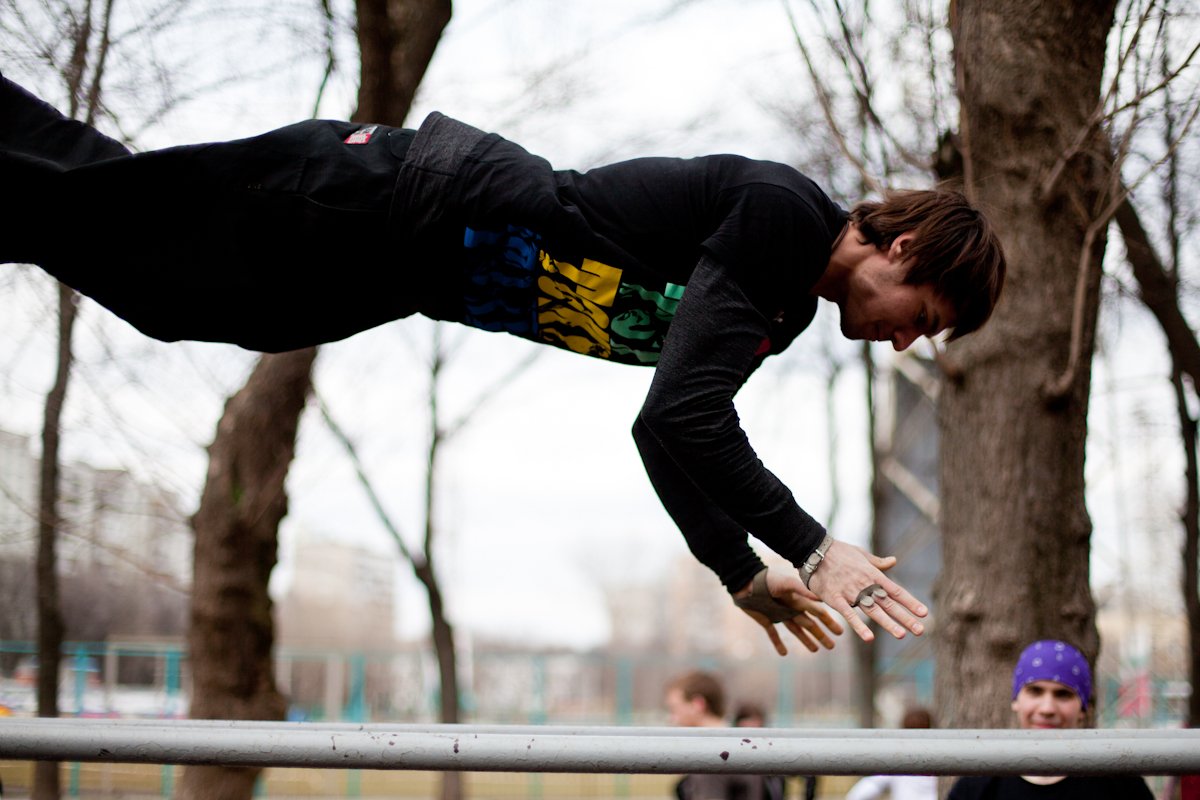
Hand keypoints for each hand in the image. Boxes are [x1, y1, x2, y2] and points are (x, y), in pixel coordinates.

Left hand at [735, 566, 844, 655]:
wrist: (744, 582)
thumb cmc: (766, 580)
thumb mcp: (785, 584)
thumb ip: (802, 590)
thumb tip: (821, 599)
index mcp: (798, 600)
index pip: (817, 613)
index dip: (829, 622)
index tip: (840, 632)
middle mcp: (791, 608)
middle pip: (810, 624)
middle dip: (821, 635)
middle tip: (832, 646)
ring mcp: (779, 615)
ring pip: (796, 630)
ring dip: (806, 640)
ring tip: (816, 650)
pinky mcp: (766, 620)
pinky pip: (774, 634)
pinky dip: (778, 644)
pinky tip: (784, 653)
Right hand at [807, 540, 927, 642]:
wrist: (813, 550)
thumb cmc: (838, 552)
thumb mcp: (861, 554)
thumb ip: (878, 562)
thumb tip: (894, 561)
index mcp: (873, 574)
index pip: (895, 591)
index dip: (910, 602)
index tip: (924, 613)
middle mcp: (865, 584)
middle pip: (888, 603)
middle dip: (905, 617)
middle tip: (920, 630)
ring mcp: (851, 592)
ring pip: (872, 610)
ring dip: (887, 623)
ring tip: (901, 635)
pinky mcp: (836, 599)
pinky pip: (849, 615)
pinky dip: (859, 626)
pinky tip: (869, 638)